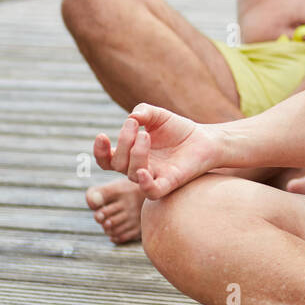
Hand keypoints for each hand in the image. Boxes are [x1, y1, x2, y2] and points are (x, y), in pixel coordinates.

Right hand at [94, 105, 224, 199]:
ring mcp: (153, 176)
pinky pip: (152, 192)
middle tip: (135, 125)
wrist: (204, 139)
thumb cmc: (178, 129)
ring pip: (132, 174)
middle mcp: (139, 168)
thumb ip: (143, 112)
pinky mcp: (169, 183)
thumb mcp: (158, 115)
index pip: (107, 160)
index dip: (99, 152)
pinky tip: (143, 172)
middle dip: (122, 142)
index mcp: (131, 154)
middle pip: (117, 164)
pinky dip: (145, 184)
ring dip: (135, 154)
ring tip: (146, 134)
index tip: (102, 135)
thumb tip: (132, 117)